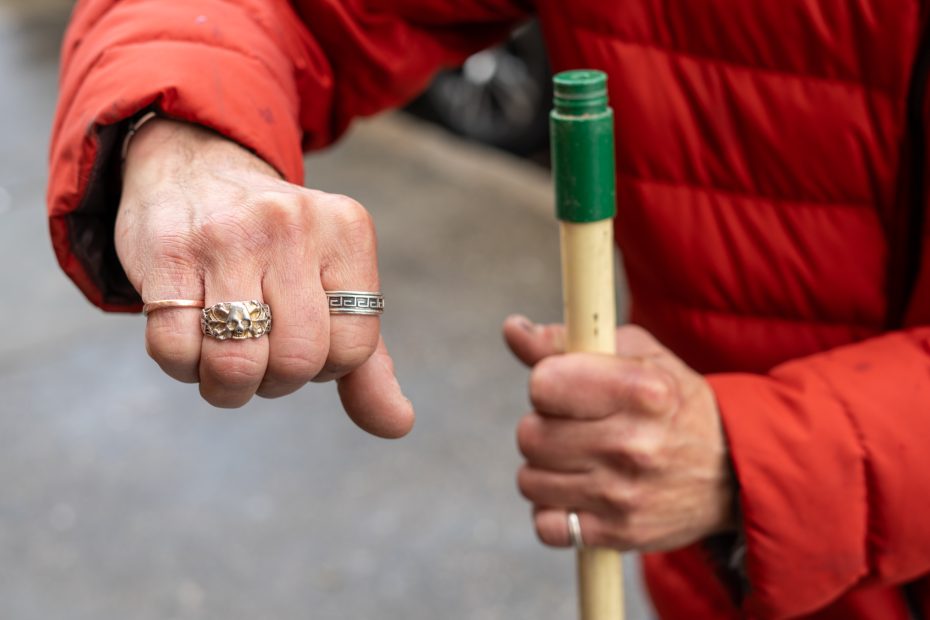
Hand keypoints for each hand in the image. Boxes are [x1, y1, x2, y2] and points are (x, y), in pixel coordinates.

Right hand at [115, 118, 412, 437]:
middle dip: (276, 382)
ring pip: (237, 364)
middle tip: (261, 357)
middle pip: (299, 360)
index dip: (326, 366)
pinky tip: (187, 336)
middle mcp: (293, 224)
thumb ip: (367, 361)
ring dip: (227, 385)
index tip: (301, 340)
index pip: (354, 347)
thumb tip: (399, 425)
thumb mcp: (333, 287)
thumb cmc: (275, 248)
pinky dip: (181, 367)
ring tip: (223, 357)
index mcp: (347, 230)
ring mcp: (228, 235)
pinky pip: (175, 351)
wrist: (193, 169)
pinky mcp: (168, 252)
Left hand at [503, 316, 735, 550]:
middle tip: (574, 424)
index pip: (544, 384)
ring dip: (545, 467)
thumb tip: (513, 330)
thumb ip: (568, 341)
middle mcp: (633, 445)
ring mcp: (624, 496)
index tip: (566, 385)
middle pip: (530, 434)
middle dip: (543, 425)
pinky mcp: (618, 534)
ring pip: (529, 479)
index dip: (546, 382)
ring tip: (579, 456)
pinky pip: (545, 524)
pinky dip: (553, 509)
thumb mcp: (638, 355)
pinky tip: (579, 491)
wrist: (732, 470)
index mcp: (642, 391)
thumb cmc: (672, 400)